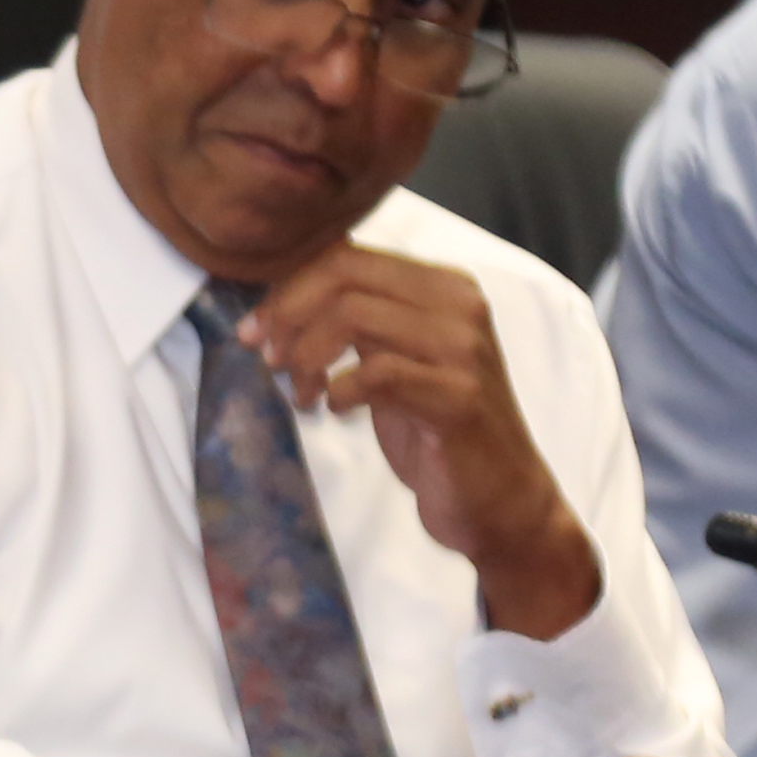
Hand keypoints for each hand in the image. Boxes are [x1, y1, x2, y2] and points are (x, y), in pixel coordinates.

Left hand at [239, 245, 600, 637]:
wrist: (502, 501)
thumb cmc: (438, 433)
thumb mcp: (396, 361)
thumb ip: (360, 321)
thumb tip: (282, 295)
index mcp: (444, 286)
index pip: (348, 255)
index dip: (288, 287)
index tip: (255, 329)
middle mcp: (459, 305)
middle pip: (344, 276)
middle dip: (287, 314)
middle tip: (267, 358)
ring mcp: (463, 349)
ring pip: (353, 315)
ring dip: (307, 355)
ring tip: (301, 393)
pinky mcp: (457, 398)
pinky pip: (375, 373)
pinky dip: (339, 390)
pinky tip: (337, 410)